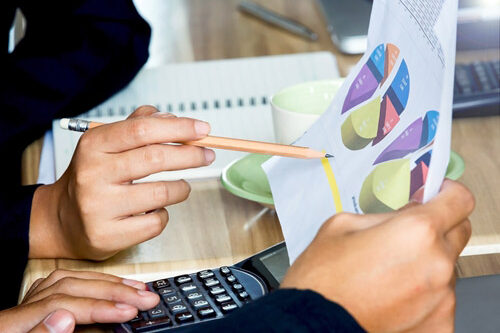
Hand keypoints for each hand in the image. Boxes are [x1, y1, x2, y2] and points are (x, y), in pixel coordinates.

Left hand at [0, 269, 158, 332]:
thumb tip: (64, 317)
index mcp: (9, 326)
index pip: (62, 305)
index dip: (99, 307)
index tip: (128, 311)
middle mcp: (17, 311)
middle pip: (69, 287)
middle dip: (112, 291)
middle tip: (145, 298)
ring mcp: (25, 308)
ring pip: (69, 282)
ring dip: (107, 284)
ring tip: (137, 289)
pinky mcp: (34, 310)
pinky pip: (65, 286)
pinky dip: (92, 284)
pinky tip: (110, 286)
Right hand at [29, 106, 215, 258]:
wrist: (62, 220)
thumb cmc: (93, 178)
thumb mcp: (107, 145)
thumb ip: (139, 126)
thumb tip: (173, 119)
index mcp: (94, 145)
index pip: (142, 130)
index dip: (178, 128)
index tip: (202, 130)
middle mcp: (92, 174)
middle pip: (154, 158)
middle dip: (190, 155)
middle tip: (206, 155)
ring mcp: (98, 207)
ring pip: (161, 193)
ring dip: (181, 188)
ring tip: (181, 187)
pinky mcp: (107, 234)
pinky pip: (155, 221)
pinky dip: (163, 213)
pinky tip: (153, 210)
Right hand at [281, 179, 473, 331]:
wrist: (313, 325)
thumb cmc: (322, 280)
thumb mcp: (343, 225)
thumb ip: (383, 216)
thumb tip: (403, 215)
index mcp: (415, 232)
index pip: (459, 200)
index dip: (448, 193)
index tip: (440, 195)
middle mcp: (436, 265)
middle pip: (457, 233)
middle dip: (436, 229)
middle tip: (407, 235)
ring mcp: (441, 299)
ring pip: (445, 268)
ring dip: (426, 264)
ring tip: (389, 273)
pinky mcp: (439, 325)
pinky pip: (438, 299)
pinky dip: (421, 295)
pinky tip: (393, 296)